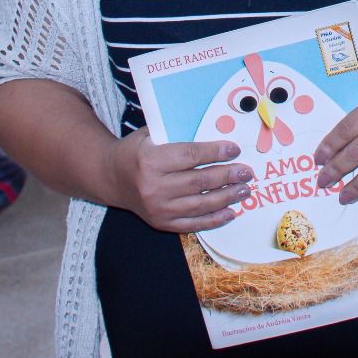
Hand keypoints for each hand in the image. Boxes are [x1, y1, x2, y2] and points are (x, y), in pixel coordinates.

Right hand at [109, 129, 254, 233]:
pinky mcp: (161, 223)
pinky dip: (214, 220)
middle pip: (199, 182)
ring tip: (244, 190)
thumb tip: (214, 133)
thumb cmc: (136, 151)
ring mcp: (157, 208)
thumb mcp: (150, 135)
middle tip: (246, 172)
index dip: (215, 153)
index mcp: (150, 160)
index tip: (234, 149)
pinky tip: (231, 212)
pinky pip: (193, 224)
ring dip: (226, 198)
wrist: (111, 177)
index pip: (190, 156)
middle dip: (227, 176)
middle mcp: (153, 186)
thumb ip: (178, 135)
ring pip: (200, 205)